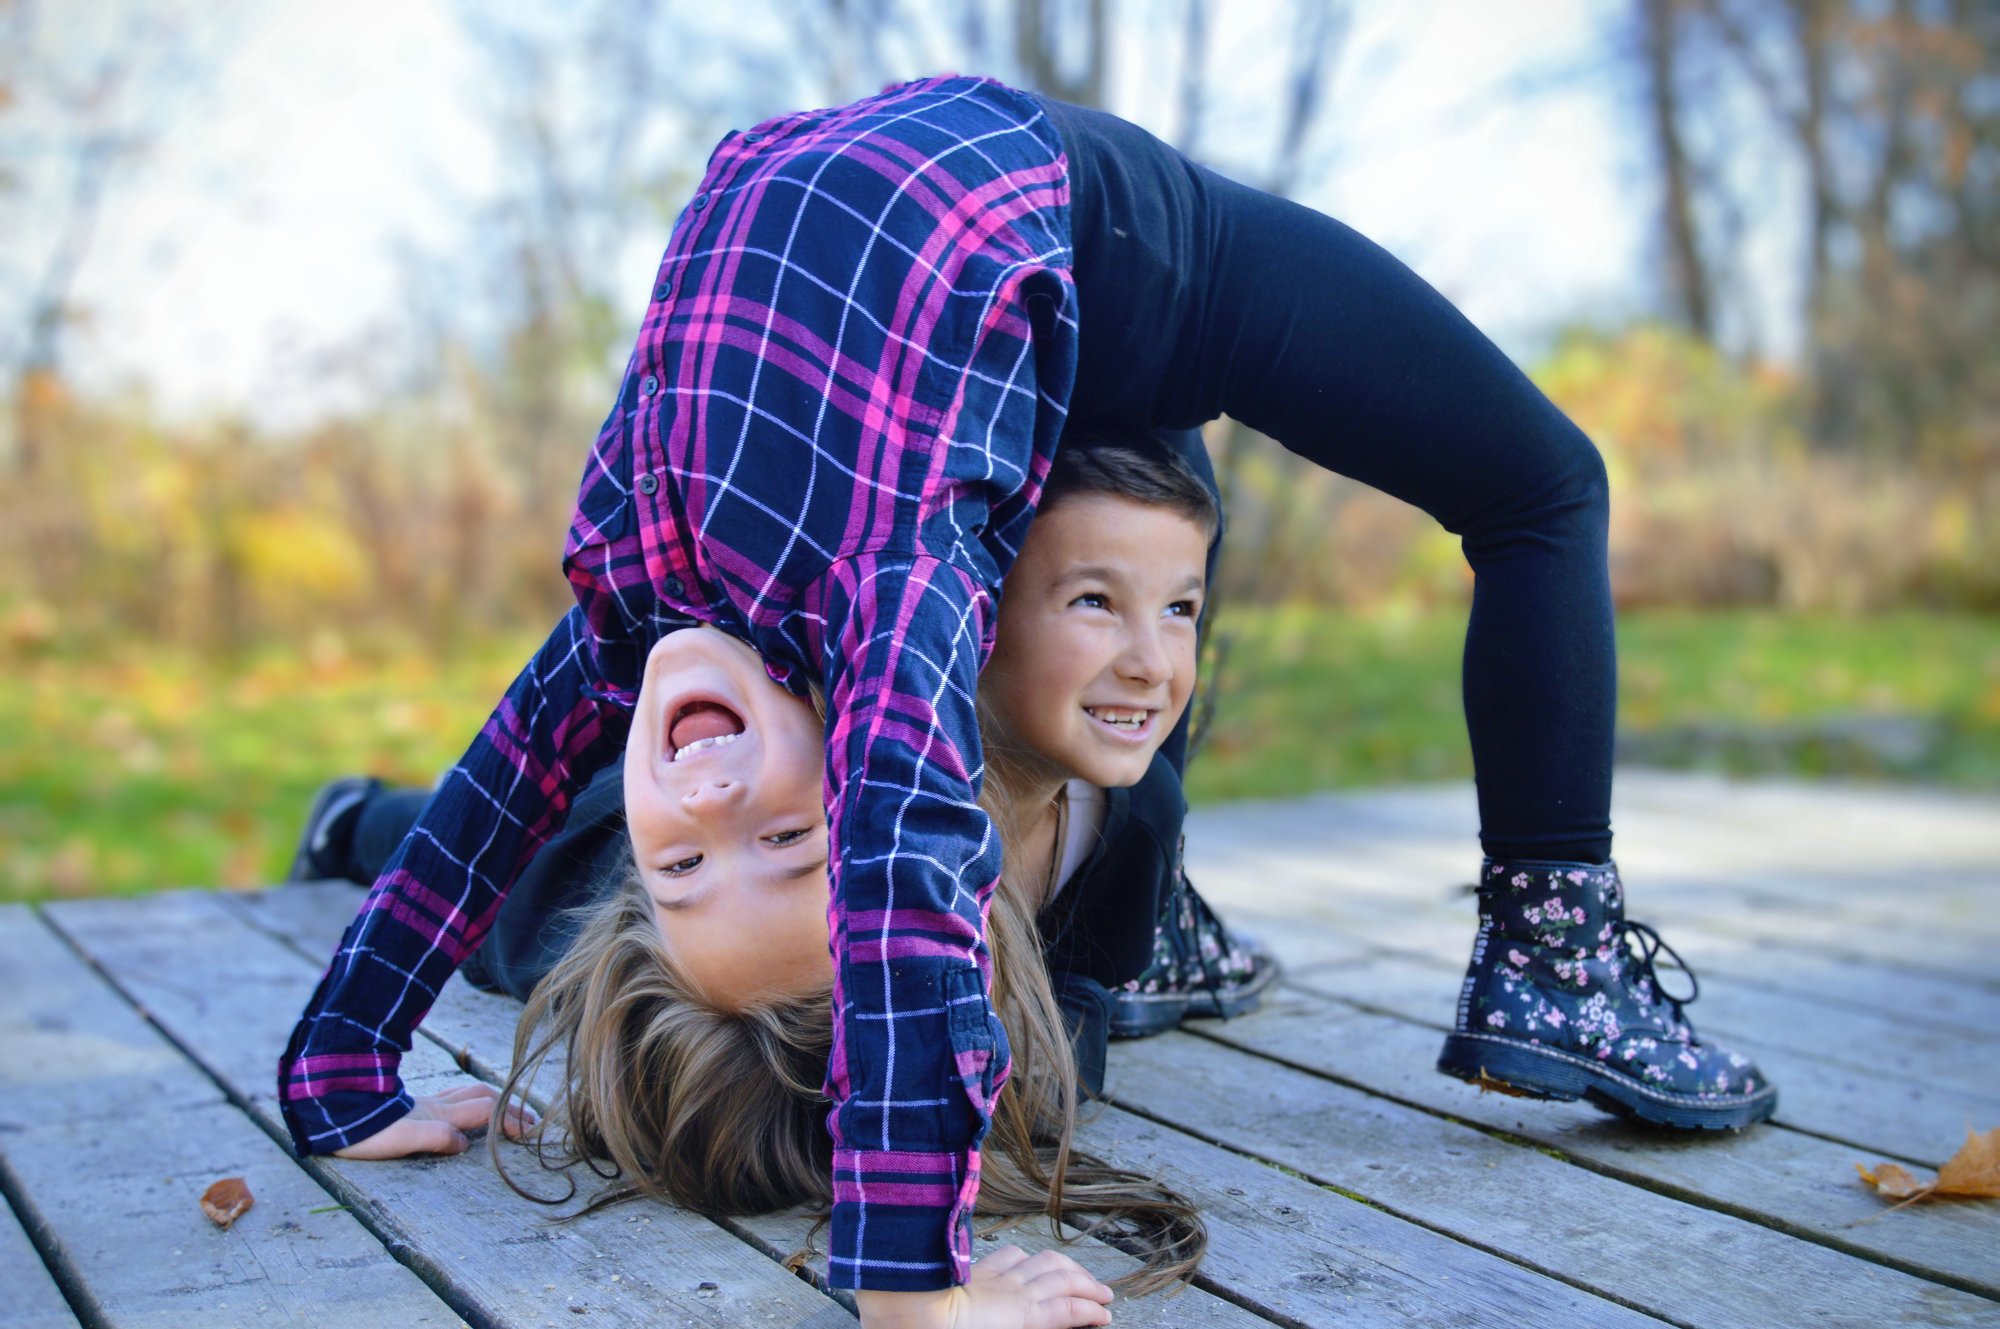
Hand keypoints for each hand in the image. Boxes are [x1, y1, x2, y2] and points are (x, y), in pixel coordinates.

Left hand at [330, 1082, 536, 1159]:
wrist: (334, 1107)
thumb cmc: (364, 1130)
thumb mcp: (398, 1139)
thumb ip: (433, 1137)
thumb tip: (462, 1144)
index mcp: (438, 1115)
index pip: (484, 1111)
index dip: (509, 1118)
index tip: (529, 1130)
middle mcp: (436, 1105)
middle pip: (483, 1097)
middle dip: (509, 1106)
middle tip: (528, 1120)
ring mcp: (425, 1102)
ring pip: (468, 1091)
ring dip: (493, 1097)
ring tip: (506, 1107)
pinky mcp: (412, 1104)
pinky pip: (451, 1094)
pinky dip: (469, 1096)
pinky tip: (464, 1103)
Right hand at [854, 1246, 1113, 1328]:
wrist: (909, 1315)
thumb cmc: (906, 1313)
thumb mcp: (921, 1303)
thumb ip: (935, 1300)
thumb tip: (914, 1308)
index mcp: (972, 1278)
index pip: (1006, 1259)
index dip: (1026, 1262)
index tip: (1035, 1265)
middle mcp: (997, 1280)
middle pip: (1042, 1261)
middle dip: (1066, 1266)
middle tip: (1083, 1279)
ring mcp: (1014, 1294)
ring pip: (1062, 1278)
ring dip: (1086, 1284)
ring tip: (1103, 1295)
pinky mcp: (1026, 1315)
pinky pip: (1067, 1308)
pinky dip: (1089, 1308)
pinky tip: (1104, 1314)